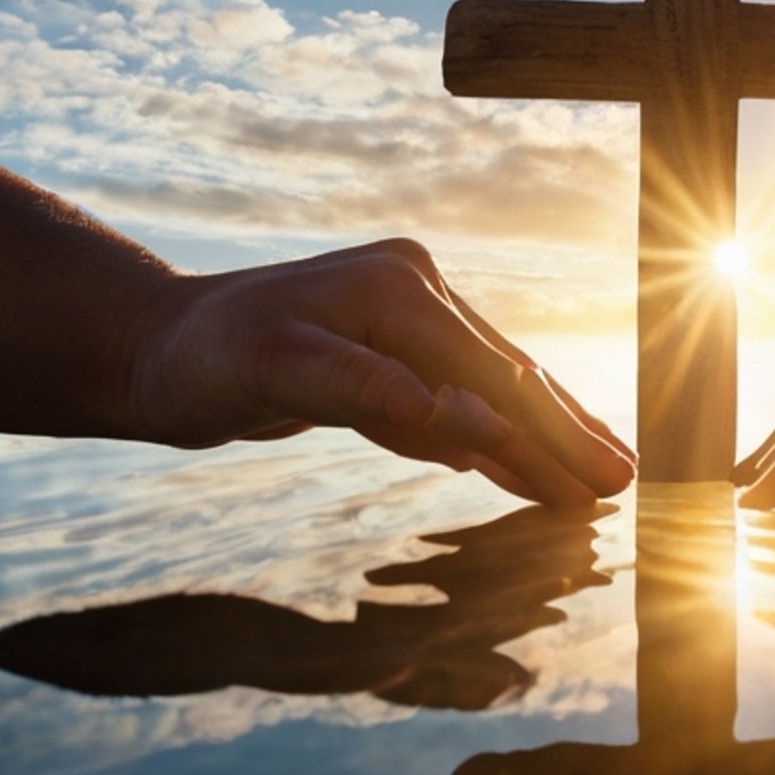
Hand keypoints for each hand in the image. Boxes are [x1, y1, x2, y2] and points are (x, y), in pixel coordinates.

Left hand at [122, 238, 634, 506]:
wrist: (149, 344)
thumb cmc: (197, 361)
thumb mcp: (266, 372)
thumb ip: (363, 390)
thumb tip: (463, 419)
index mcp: (394, 292)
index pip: (490, 375)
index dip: (549, 433)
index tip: (598, 482)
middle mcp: (411, 288)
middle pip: (505, 374)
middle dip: (566, 432)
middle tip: (624, 486)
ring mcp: (403, 312)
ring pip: (489, 384)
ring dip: (542, 433)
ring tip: (598, 477)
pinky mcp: (388, 344)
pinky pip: (454, 394)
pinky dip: (491, 429)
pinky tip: (521, 461)